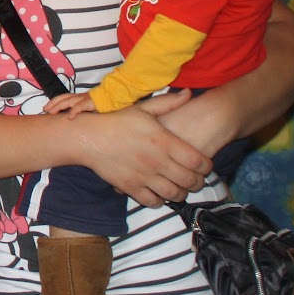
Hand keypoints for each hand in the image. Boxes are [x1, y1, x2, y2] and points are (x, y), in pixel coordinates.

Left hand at [44, 91, 95, 116]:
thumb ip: (77, 109)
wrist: (108, 97)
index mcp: (75, 97)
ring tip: (52, 112)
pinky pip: (79, 107)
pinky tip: (70, 117)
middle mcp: (77, 97)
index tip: (45, 108)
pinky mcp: (88, 103)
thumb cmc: (96, 104)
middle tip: (45, 110)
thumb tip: (67, 117)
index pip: (61, 97)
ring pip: (68, 101)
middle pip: (62, 98)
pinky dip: (74, 111)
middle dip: (52, 104)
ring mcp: (82, 99)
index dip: (53, 102)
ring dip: (58, 106)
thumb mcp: (84, 105)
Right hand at [73, 95, 209, 205]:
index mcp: (163, 140)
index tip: (205, 165)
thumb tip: (188, 93)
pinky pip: (154, 202)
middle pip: (190, 181)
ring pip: (174, 194)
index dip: (206, 166)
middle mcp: (157, 160)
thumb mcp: (142, 108)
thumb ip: (168, 103)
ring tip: (178, 186)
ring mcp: (143, 176)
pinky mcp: (130, 187)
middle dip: (197, 182)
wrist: (86, 136)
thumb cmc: (115, 120)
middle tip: (195, 178)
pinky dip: (160, 200)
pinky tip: (158, 192)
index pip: (198, 161)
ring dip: (181, 193)